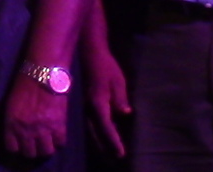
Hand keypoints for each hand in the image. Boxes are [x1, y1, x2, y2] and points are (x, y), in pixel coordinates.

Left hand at [4, 75, 68, 157]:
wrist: (43, 70)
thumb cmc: (26, 81)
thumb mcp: (12, 102)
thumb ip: (13, 119)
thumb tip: (17, 131)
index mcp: (11, 123)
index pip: (12, 148)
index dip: (18, 147)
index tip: (22, 143)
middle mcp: (25, 130)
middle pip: (30, 153)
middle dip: (33, 150)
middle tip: (37, 143)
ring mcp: (42, 129)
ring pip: (46, 152)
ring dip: (47, 148)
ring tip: (49, 141)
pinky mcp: (58, 125)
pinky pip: (60, 143)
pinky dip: (60, 141)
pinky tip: (58, 134)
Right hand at [82, 41, 130, 155]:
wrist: (90, 55)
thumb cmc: (106, 67)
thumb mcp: (117, 81)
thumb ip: (120, 98)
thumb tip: (125, 114)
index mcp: (98, 103)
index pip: (106, 128)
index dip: (114, 142)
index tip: (121, 153)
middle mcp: (89, 109)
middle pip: (98, 134)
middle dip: (107, 146)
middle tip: (118, 157)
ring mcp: (86, 108)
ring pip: (93, 130)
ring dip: (102, 142)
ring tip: (111, 152)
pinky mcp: (87, 105)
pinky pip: (92, 124)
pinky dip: (99, 133)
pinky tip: (105, 136)